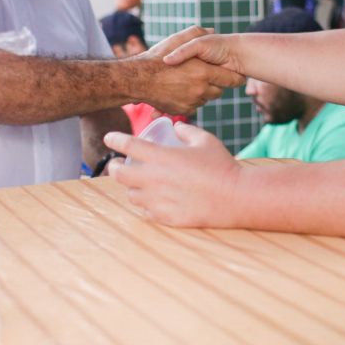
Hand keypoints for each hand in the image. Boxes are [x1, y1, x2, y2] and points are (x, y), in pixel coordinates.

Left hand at [104, 123, 241, 226]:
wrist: (235, 197)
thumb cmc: (222, 166)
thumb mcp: (205, 140)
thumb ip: (187, 131)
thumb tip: (175, 127)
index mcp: (162, 157)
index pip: (128, 145)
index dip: (115, 140)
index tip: (109, 138)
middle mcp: (154, 179)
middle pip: (119, 174)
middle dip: (114, 167)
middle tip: (117, 165)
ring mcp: (158, 200)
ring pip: (131, 195)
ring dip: (131, 187)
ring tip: (136, 184)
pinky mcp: (166, 217)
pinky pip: (146, 211)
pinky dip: (145, 204)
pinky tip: (151, 201)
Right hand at [131, 27, 244, 113]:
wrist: (138, 79)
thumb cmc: (156, 58)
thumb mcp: (176, 40)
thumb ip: (196, 33)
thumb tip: (211, 30)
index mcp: (203, 73)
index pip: (230, 79)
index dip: (236, 77)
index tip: (240, 77)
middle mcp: (200, 90)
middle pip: (219, 91)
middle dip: (216, 84)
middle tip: (209, 76)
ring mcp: (191, 102)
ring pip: (206, 99)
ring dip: (203, 92)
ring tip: (191, 81)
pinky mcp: (182, 110)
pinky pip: (194, 106)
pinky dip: (191, 99)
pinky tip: (181, 89)